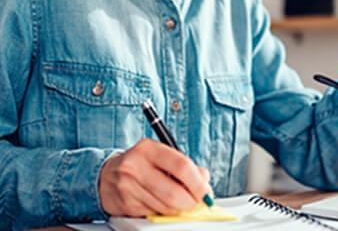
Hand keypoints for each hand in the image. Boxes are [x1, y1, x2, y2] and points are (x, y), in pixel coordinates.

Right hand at [98, 138, 212, 216]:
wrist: (105, 175)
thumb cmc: (141, 164)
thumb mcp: (161, 155)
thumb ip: (184, 165)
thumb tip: (204, 181)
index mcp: (148, 149)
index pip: (181, 166)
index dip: (198, 183)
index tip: (206, 192)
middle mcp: (135, 166)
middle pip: (173, 192)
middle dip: (191, 201)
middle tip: (198, 203)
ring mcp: (128, 187)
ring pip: (164, 206)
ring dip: (179, 209)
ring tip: (182, 202)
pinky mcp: (125, 204)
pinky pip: (153, 214)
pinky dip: (165, 213)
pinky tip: (164, 204)